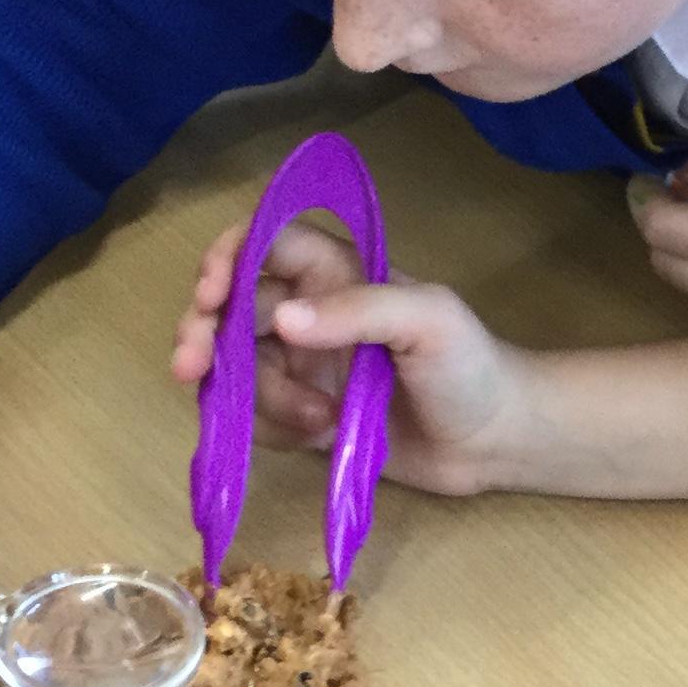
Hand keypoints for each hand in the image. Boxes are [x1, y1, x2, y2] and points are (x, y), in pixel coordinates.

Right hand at [170, 219, 536, 495]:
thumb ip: (359, 310)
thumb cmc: (472, 366)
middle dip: (202, 335)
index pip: (262, 243)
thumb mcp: (429, 321)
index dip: (224, 258)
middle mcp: (309, 313)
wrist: (497, 443)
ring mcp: (302, 367)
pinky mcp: (302, 416)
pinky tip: (318, 438)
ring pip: (236, 370)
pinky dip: (269, 429)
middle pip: (228, 308)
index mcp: (335, 272)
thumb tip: (281, 320)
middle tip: (190, 371)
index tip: (209, 293)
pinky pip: (254, 417)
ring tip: (319, 420)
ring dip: (257, 397)